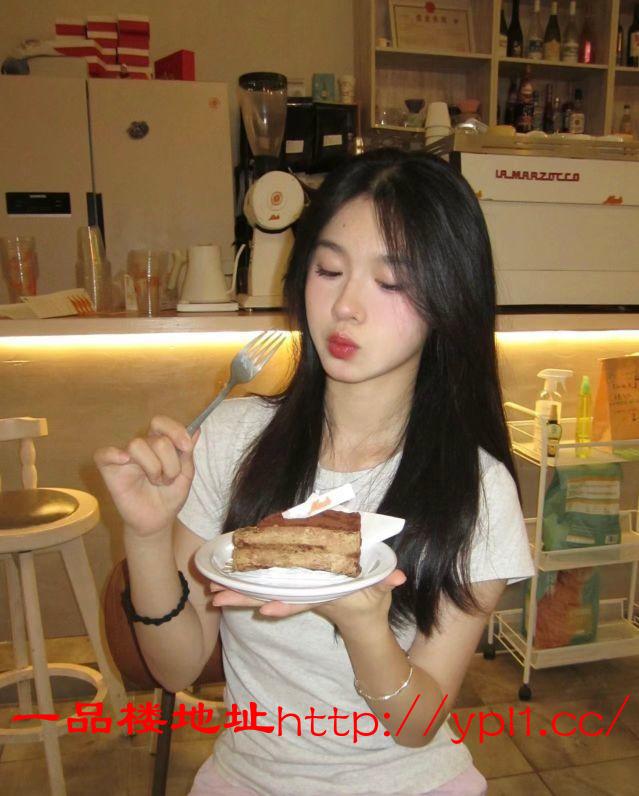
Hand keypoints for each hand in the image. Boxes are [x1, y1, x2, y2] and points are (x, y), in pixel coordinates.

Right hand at [94, 416, 198, 537]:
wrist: (157, 521)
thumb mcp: (185, 475)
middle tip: (168, 479)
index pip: (161, 423)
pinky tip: (125, 461)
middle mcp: (141, 446)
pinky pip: (103, 454)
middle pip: (157, 439)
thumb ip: (187, 453)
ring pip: (137, 445)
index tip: (187, 447)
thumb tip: (196, 429)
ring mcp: (124, 456)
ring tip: (156, 482)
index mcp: (159, 442)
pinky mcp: (109, 469)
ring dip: (153, 468)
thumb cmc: (169, 496)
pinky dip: (113, 454)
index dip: (175, 431)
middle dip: (170, 463)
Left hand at [209, 569, 405, 629]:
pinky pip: (267, 587)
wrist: (360, 621)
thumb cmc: (369, 601)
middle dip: (246, 598)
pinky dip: (247, 587)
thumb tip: (399, 577)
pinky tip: (225, 583)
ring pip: (264, 593)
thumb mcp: (379, 592)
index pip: (303, 600)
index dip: (286, 605)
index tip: (266, 609)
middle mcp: (306, 596)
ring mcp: (297, 593)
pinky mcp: (292, 588)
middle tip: (217, 599)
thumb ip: (386, 582)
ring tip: (212, 594)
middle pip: (272, 596)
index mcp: (324, 596)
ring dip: (239, 593)